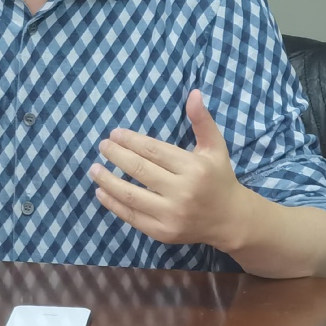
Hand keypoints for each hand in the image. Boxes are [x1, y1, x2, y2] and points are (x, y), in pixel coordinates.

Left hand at [89, 90, 246, 249]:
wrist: (231, 220)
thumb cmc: (219, 178)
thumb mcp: (215, 147)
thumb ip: (202, 120)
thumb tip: (193, 93)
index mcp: (194, 169)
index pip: (153, 151)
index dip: (131, 141)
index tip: (114, 134)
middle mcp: (183, 192)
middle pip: (140, 170)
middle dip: (117, 156)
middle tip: (102, 146)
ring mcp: (172, 215)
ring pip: (131, 195)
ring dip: (108, 180)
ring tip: (94, 168)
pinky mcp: (163, 232)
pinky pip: (132, 217)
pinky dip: (113, 204)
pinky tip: (101, 191)